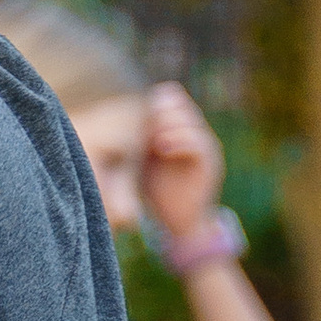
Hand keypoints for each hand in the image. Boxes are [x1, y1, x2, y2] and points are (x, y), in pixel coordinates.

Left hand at [138, 81, 225, 249]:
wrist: (180, 222)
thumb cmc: (157, 190)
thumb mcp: (143, 159)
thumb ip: (137, 137)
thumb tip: (111, 116)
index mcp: (181, 128)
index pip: (173, 98)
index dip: (155, 100)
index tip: (135, 107)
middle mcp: (196, 133)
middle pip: (181, 105)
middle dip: (160, 110)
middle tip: (144, 118)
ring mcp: (206, 147)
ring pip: (190, 121)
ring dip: (168, 124)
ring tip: (151, 135)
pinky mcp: (210, 163)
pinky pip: (198, 144)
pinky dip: (179, 141)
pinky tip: (161, 147)